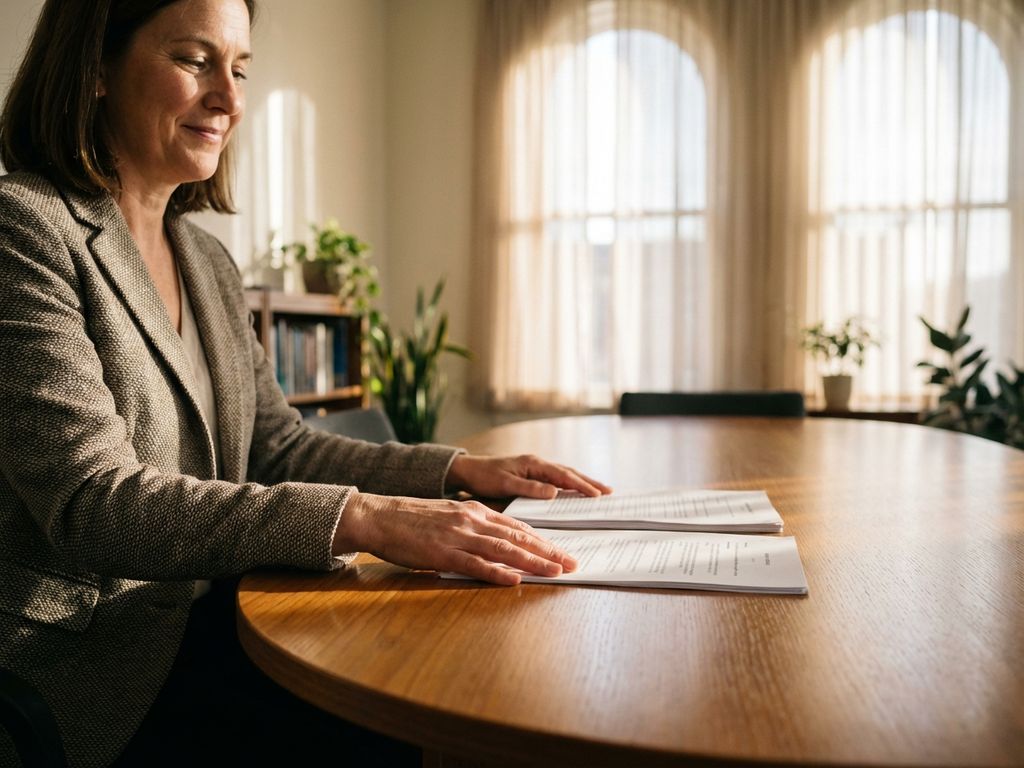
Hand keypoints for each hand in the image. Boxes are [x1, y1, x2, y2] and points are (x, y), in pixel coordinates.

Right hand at [332, 492, 577, 585]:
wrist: (379, 516)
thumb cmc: (412, 519)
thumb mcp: (450, 515)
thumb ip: (474, 526)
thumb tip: (497, 543)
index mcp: (475, 511)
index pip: (517, 527)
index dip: (542, 540)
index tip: (562, 552)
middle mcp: (472, 521)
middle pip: (518, 537)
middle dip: (549, 551)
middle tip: (573, 563)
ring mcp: (458, 536)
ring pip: (504, 550)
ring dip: (533, 562)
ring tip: (555, 571)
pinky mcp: (443, 553)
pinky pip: (475, 565)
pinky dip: (497, 573)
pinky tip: (515, 579)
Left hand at [445, 454, 611, 499]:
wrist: (469, 471)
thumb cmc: (485, 477)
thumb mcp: (505, 485)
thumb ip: (529, 488)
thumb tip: (554, 493)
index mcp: (533, 464)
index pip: (563, 475)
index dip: (581, 485)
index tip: (597, 494)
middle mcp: (537, 464)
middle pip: (569, 472)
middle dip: (589, 482)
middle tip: (609, 491)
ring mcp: (536, 468)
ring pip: (564, 475)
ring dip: (582, 482)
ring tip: (600, 491)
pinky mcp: (532, 474)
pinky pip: (556, 479)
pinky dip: (570, 484)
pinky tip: (577, 491)